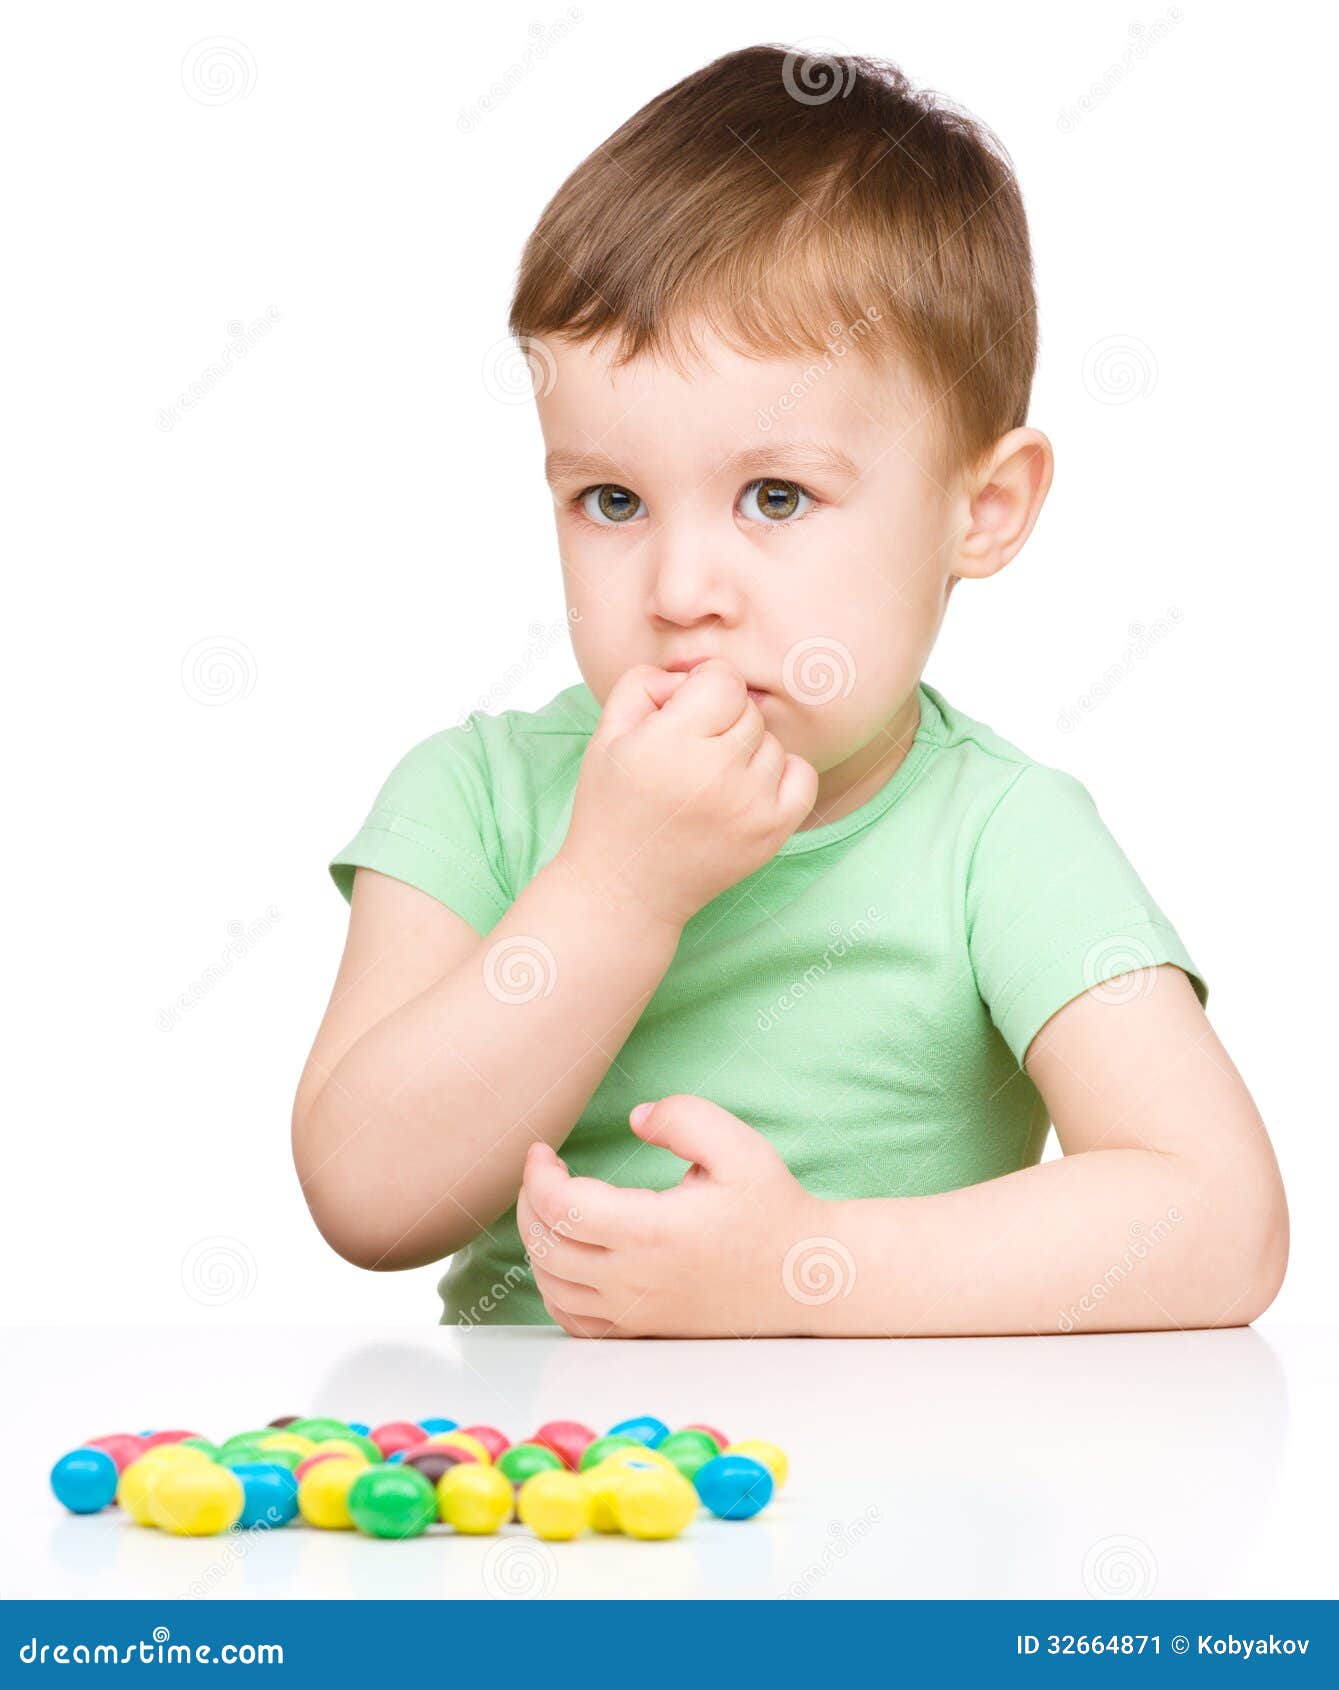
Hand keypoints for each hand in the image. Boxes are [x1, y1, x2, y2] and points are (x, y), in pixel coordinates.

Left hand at [515, 1094, 826, 1336]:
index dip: (537, 1175)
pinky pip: (573, 1319)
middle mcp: (636, 1280)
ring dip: (537, 1241)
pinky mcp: (642, 1330)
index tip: (542, 1150)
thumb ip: (684, 1117)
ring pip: (551, 1284)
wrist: (802, 1278)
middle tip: (542, 1172)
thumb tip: (634, 1118)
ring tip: (552, 1207)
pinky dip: (553, 1287)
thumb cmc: (771, 1208)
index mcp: (654, 1232)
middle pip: (546, 1245)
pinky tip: (565, 1257)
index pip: (562, 1208)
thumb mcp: (740, 1146)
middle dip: (529, 1201)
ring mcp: (636, 1312)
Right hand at [558, 659, 817, 929]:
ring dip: (744, 750)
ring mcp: (752, 805)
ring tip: (709, 779)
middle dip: (719, 720)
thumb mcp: (607, 733)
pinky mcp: (774, 831)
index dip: (701, 687)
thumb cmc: (613, 807)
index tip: (681, 713)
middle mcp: (717, 774)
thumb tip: (695, 673)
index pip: (723, 678)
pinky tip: (746, 787)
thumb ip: (646, 681)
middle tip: (687, 753)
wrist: (626, 888)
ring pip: (771, 741)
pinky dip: (780, 773)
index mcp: (671, 743)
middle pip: (748, 709)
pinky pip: (801, 774)